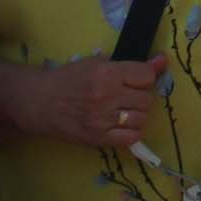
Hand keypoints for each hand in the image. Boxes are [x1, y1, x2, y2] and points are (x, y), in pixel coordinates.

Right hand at [29, 54, 168, 147]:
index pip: (147, 77)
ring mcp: (102, 120)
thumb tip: (162, 61)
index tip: (136, 80)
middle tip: (128, 96)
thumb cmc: (67, 78)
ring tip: (124, 110)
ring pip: (141, 118)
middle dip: (141, 96)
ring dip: (137, 114)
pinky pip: (130, 138)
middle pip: (146, 99)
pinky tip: (122, 125)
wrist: (38, 102)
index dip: (145, 78)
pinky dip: (132, 132)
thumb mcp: (97, 63)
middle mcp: (107, 97)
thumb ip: (131, 64)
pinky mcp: (96, 139)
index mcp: (108, 74)